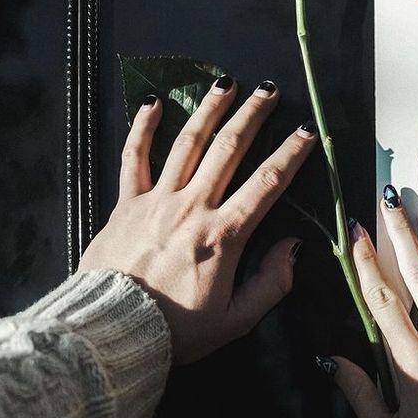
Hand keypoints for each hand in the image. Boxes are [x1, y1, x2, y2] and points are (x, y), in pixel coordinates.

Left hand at [79, 76, 315, 362]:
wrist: (111, 334)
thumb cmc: (176, 330)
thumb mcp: (235, 321)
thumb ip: (270, 284)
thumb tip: (293, 247)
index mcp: (223, 234)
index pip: (266, 184)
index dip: (290, 154)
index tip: (306, 131)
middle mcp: (193, 206)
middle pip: (228, 150)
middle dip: (252, 116)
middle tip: (269, 91)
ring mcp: (157, 200)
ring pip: (187, 143)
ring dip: (209, 110)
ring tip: (226, 83)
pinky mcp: (126, 203)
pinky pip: (134, 158)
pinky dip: (142, 128)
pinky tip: (153, 103)